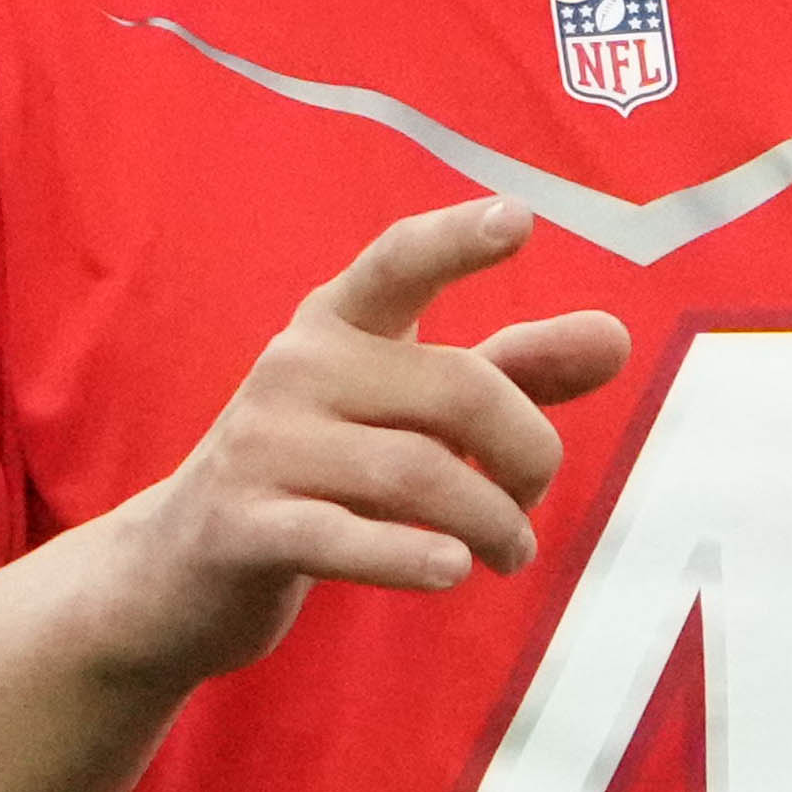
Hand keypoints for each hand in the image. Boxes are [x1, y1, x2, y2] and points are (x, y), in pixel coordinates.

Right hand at [70, 200, 631, 692]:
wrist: (175, 567)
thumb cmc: (316, 474)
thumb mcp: (406, 414)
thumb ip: (511, 373)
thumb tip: (615, 335)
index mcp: (338, 327)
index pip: (398, 263)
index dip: (456, 241)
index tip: (518, 221)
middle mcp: (296, 368)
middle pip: (455, 391)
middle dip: (525, 452)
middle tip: (533, 502)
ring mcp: (263, 448)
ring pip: (415, 473)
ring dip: (489, 521)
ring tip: (509, 553)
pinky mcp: (244, 526)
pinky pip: (343, 537)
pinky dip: (410, 557)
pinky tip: (453, 570)